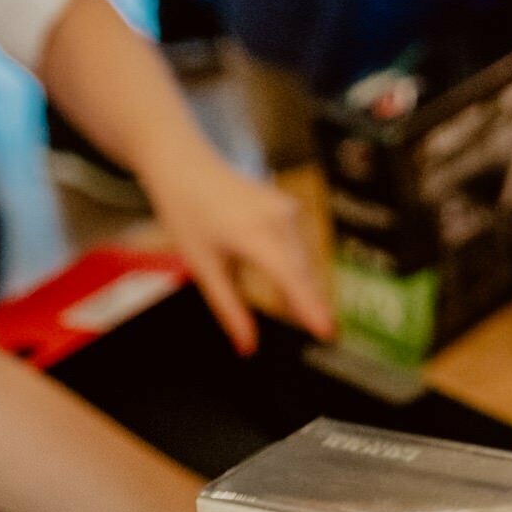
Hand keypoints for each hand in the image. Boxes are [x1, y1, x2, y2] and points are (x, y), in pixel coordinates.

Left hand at [142, 151, 332, 353]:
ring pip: (304, 262)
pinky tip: (290, 285)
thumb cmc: (187, 211)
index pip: (289, 276)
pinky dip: (297, 269)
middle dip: (310, 303)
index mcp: (251, 232)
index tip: (326, 332)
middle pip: (302, 272)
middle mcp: (276, 217)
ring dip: (303, 287)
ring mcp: (287, 208)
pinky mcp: (290, 207)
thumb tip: (247, 346)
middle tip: (321, 334)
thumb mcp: (202, 265)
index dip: (309, 306)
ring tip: (302, 313)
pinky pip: (301, 247)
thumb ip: (229, 309)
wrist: (185, 165)